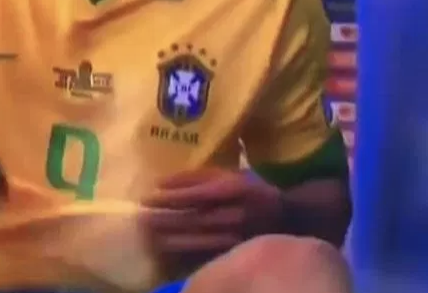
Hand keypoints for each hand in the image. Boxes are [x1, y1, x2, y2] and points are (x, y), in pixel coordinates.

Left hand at [140, 169, 283, 273]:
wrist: (286, 217)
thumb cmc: (250, 190)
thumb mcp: (228, 174)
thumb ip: (196, 177)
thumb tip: (161, 182)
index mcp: (233, 190)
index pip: (195, 195)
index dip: (170, 197)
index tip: (147, 197)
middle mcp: (234, 214)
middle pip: (192, 219)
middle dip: (164, 219)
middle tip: (141, 218)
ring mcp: (234, 237)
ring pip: (196, 240)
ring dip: (169, 237)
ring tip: (148, 234)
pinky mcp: (233, 252)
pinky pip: (203, 254)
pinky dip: (183, 252)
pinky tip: (165, 248)